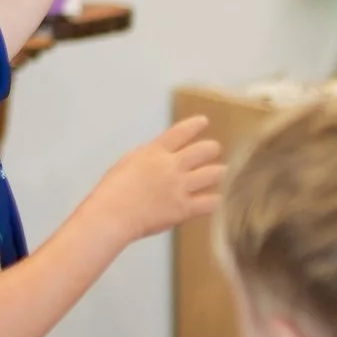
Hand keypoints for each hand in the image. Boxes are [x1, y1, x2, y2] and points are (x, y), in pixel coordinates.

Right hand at [95, 116, 224, 243]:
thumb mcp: (126, 163)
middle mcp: (171, 166)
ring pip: (213, 174)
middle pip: (203, 150)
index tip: (204, 121)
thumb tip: (156, 152)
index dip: (194, 125)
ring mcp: (180, 187)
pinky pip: (210, 202)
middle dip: (212, 148)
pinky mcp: (184, 208)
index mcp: (154, 152)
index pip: (180, 132)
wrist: (112, 215)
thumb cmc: (111, 191)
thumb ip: (145, 155)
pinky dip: (216, 200)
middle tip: (214, 149)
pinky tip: (218, 199)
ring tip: (224, 172)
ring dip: (220, 172)